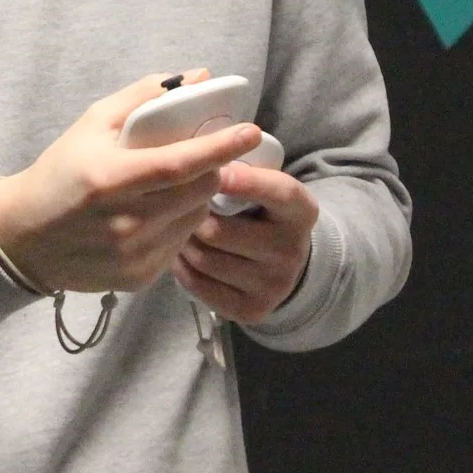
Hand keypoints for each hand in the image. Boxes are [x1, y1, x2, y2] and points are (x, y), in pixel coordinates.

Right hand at [0, 74, 261, 296]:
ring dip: (197, 198)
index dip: (220, 147)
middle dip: (212, 170)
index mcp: (110, 178)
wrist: (25, 238)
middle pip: (200, 191)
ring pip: (197, 219)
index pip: (181, 163)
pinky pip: (180, 244)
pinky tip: (156, 216)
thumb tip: (197, 77)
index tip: (251, 131)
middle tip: (205, 158)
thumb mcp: (92, 123)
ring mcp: (134, 255)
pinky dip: (179, 225)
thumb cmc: (61, 171)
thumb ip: (144, 97)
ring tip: (174, 187)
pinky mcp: (139, 278)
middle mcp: (125, 222)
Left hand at [173, 166, 318, 325]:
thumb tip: (204, 162)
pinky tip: (181, 254)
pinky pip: (200, 286)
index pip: (278, 192)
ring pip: (205, 259)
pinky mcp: (253, 310)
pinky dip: (182, 269)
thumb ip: (243, 173)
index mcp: (302, 211)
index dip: (245, 181)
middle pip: (219, 231)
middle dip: (189, 216)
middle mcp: (292, 251)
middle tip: (170, 204)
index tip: (213, 168)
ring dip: (181, 242)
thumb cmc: (262, 211)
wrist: (285, 264)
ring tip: (173, 227)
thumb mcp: (266, 186)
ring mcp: (274, 285)